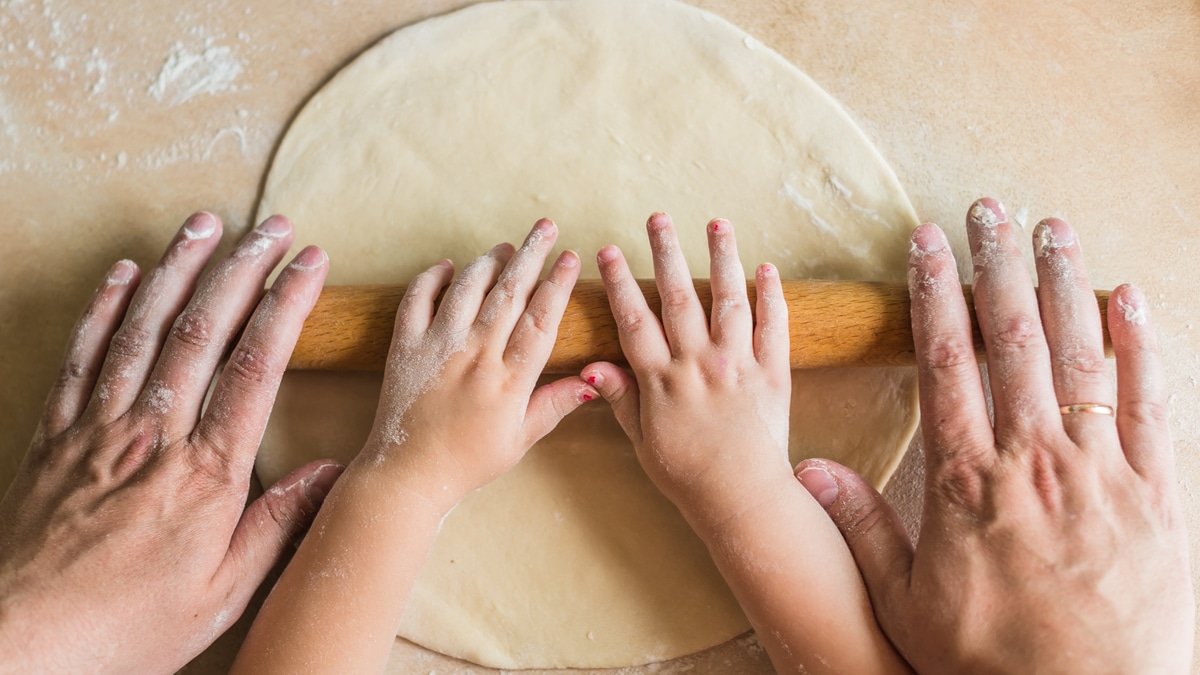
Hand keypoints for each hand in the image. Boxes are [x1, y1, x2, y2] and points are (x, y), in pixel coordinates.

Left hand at [0, 213, 343, 673]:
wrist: (23, 643)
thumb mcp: (224, 591)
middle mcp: (154, 435)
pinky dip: (103, 308)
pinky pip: (81, 356)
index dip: (286, 305)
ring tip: (204, 223)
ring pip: (142, 329)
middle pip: (203, 330)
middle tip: (270, 226)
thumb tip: (330, 473)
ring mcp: (99, 429)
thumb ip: (279, 524)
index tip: (309, 264)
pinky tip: (123, 274)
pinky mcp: (56, 435)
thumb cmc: (127, 625)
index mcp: (207, 473)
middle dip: (241, 267)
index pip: (256, 367)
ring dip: (176, 269)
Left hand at [355, 217, 594, 504]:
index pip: (540, 320)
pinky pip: (417, 300)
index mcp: (508, 381)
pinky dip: (431, 278)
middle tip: (546, 227)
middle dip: (530, 255)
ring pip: (467, 289)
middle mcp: (475, 357)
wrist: (407, 475)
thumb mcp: (519, 440)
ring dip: (488, 261)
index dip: (557, 285)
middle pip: (508, 293)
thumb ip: (554, 405)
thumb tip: (592, 381)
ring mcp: (437, 348)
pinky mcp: (405, 348)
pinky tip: (446, 267)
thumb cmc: (467, 462)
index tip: (571, 258)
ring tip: (505, 246)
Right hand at [581, 213, 791, 522]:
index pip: (634, 320)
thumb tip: (591, 365)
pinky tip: (766, 268)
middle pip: (678, 297)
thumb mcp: (642, 440)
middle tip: (658, 217)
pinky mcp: (773, 373)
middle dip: (666, 252)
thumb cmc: (686, 474)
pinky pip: (774, 327)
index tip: (608, 251)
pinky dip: (771, 295)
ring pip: (728, 300)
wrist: (742, 498)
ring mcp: (738, 365)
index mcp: (663, 380)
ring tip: (716, 224)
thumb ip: (621, 397)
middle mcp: (699, 364)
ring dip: (721, 258)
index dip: (619, 283)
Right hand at [796, 199, 1192, 672]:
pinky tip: (1130, 297)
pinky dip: (1143, 344)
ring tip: (1051, 228)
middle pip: (1012, 338)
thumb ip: (860, 528)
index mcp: (966, 478)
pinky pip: (1152, 402)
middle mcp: (1033, 458)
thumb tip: (809, 468)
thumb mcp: (906, 600)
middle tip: (986, 209)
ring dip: (1064, 284)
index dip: (935, 293)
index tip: (925, 242)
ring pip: (1081, 355)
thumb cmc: (991, 656)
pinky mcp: (1155, 491)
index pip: (947, 361)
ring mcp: (1100, 470)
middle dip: (997, 265)